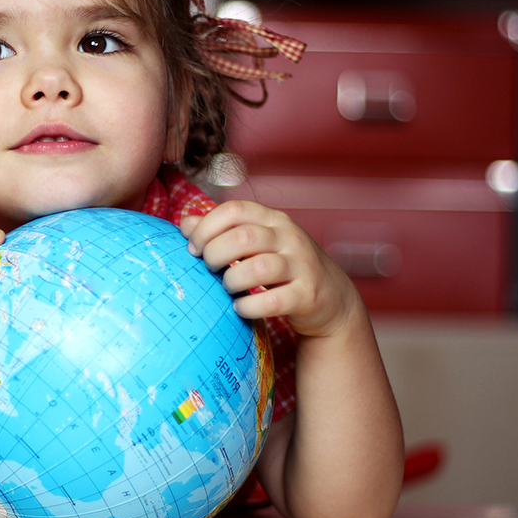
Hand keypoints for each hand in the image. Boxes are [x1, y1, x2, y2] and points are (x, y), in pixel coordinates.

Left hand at [181, 200, 361, 337]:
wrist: (331, 298)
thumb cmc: (282, 267)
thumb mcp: (256, 242)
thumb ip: (222, 231)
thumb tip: (186, 224)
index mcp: (273, 219)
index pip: (234, 210)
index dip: (206, 227)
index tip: (194, 249)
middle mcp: (289, 237)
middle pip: (243, 237)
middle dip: (215, 254)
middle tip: (208, 268)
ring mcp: (302, 266)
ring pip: (258, 268)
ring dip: (232, 280)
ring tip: (227, 287)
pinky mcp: (307, 295)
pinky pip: (272, 301)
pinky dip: (248, 306)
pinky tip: (240, 307)